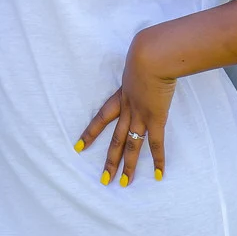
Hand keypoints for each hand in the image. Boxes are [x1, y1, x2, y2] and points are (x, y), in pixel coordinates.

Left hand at [75, 32, 176, 186]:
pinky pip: (155, 144)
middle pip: (115, 139)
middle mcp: (128, 109)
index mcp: (122, 94)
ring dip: (127, 166)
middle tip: (103, 178)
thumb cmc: (147, 52)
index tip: (78, 147)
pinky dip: (158, 160)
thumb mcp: (138, 60)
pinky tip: (158, 175)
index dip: (90, 133)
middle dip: (109, 160)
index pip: (102, 117)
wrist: (151, 56)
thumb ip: (139, 66)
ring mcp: (140, 115)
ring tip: (123, 183)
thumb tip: (146, 60)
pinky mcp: (155, 118)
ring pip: (131, 146)